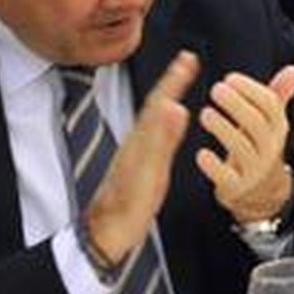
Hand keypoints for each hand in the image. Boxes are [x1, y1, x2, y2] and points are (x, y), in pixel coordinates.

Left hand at [85, 51, 197, 265]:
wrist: (105, 234)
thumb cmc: (127, 207)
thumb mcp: (150, 173)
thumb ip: (162, 140)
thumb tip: (175, 106)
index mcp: (141, 140)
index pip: (160, 101)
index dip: (174, 79)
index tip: (188, 58)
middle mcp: (136, 142)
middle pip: (155, 104)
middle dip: (171, 81)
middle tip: (186, 62)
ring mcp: (134, 154)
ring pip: (153, 117)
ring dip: (167, 97)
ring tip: (179, 86)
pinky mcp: (136, 166)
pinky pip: (153, 132)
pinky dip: (163, 120)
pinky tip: (165, 126)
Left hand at [197, 65, 293, 223]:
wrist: (263, 194)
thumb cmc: (260, 148)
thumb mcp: (272, 124)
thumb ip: (279, 95)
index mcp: (277, 129)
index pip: (269, 105)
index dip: (250, 89)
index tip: (229, 78)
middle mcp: (269, 148)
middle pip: (255, 123)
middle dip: (235, 104)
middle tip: (215, 89)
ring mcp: (254, 170)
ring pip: (240, 147)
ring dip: (222, 128)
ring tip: (205, 113)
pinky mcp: (237, 188)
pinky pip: (225, 176)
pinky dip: (213, 165)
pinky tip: (201, 153)